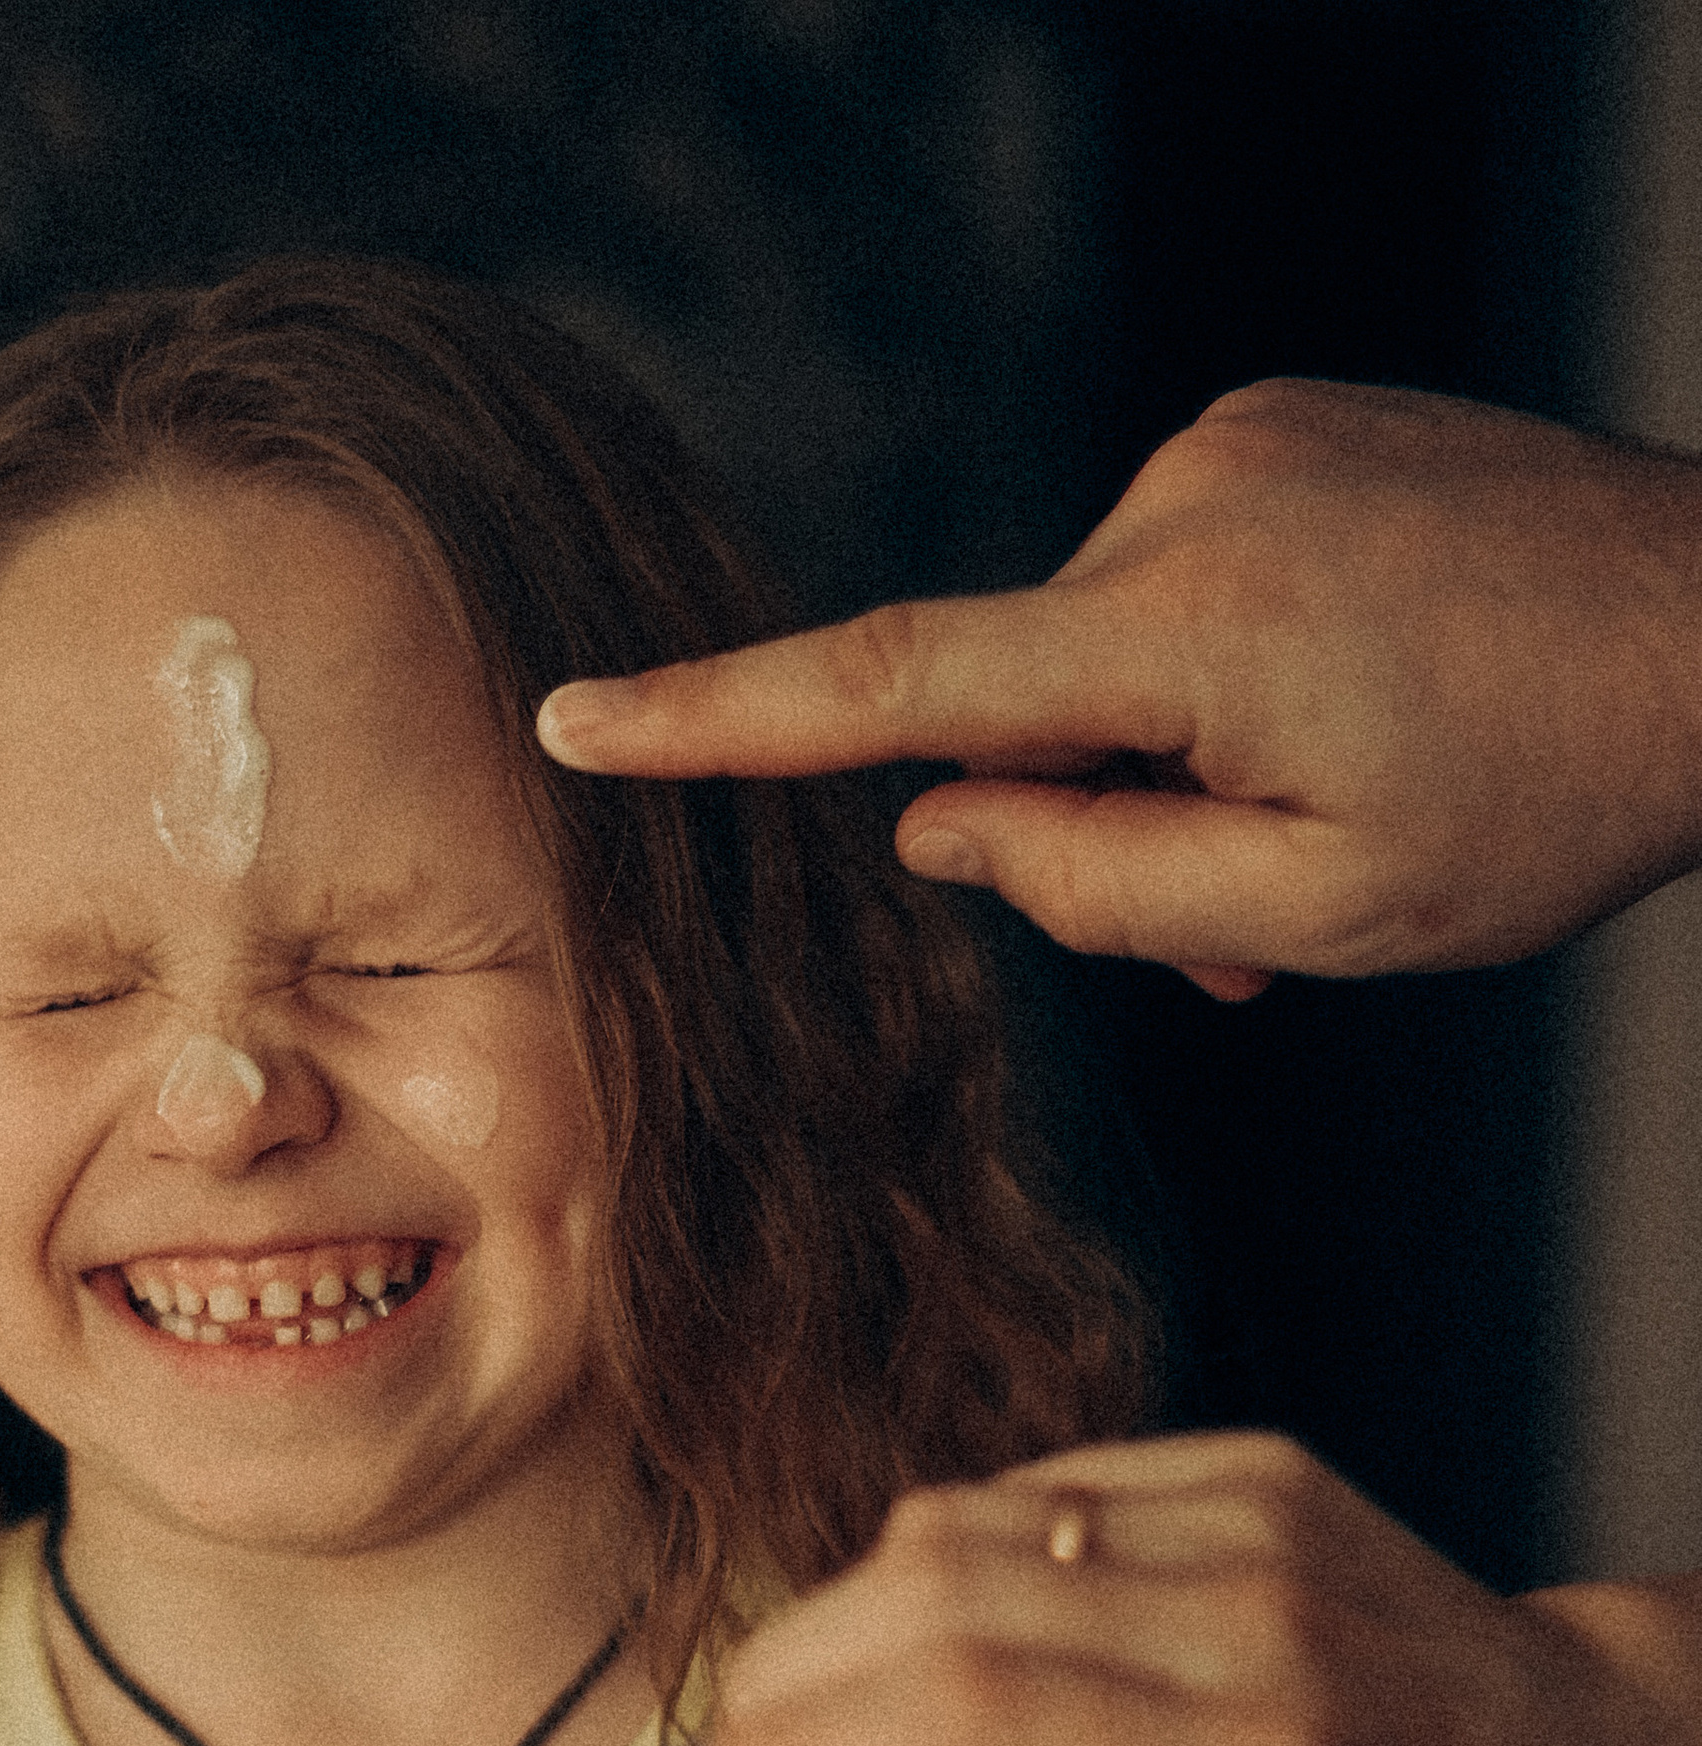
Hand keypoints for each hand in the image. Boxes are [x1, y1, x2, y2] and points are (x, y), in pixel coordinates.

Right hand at [540, 381, 1701, 992]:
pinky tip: (1350, 715)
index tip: (578, 719)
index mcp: (1186, 629)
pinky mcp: (1288, 424)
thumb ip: (1102, 885)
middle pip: (1031, 704)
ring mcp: (1243, 442)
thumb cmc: (1554, 792)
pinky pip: (1190, 584)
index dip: (718, 717)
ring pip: (1114, 655)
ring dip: (1177, 760)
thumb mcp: (1322, 914)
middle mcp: (1189, 499)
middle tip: (1244, 934)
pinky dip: (1229, 679)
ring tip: (1332, 819)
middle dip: (1100, 824)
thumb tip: (940, 828)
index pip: (895, 688)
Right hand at [665, 1433, 1701, 1745]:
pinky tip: (923, 1656)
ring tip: (795, 1722)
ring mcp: (1256, 1524)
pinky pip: (1030, 1491)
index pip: (966, 1709)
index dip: (794, 1744)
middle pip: (933, 1593)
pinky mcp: (1250, 1469)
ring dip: (842, 1618)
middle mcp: (1256, 1627)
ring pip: (963, 1524)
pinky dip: (940, 1569)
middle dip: (780, 1677)